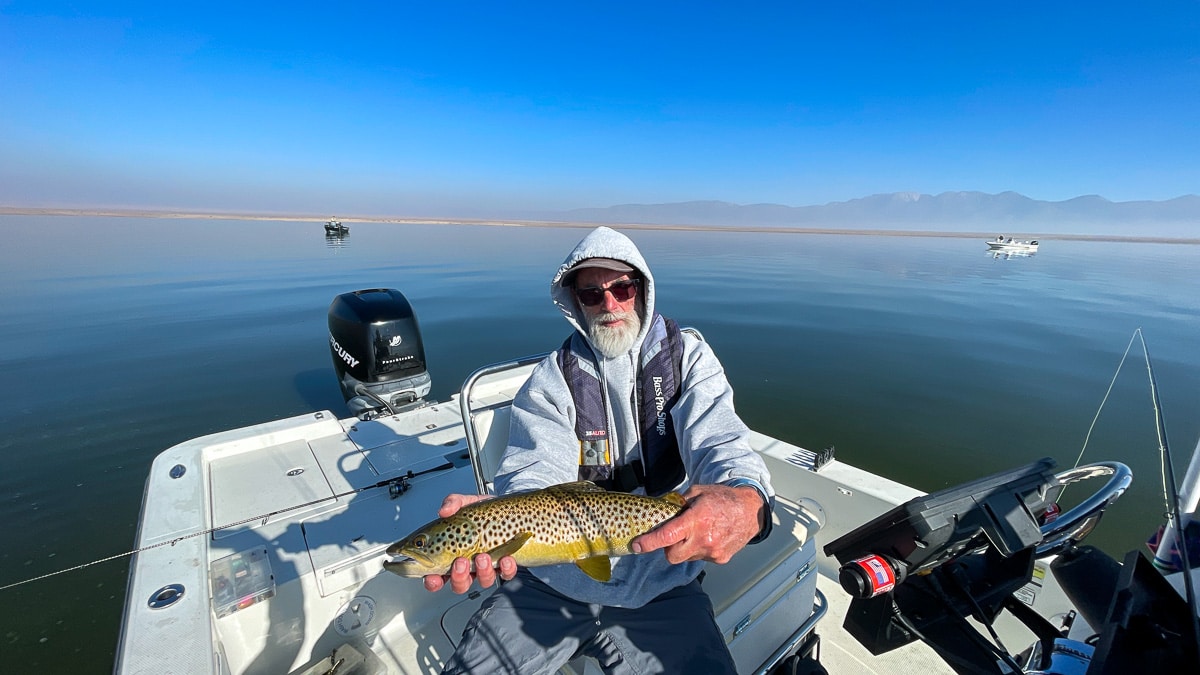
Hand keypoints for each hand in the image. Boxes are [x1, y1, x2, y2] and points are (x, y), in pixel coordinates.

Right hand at [421, 493, 519, 593]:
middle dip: (459, 577)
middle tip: (461, 562)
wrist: (508, 508)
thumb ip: (453, 503)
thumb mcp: (465, 502)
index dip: (433, 581)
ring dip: (482, 571)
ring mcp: (487, 566)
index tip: (434, 577)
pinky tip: (505, 558)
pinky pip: (506, 573)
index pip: (437, 575)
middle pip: (459, 584)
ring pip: (483, 580)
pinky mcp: (505, 564)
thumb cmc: (482, 511)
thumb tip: (443, 511)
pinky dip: (506, 568)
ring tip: (483, 556)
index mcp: (452, 554)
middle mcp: (469, 564)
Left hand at [631, 484, 765, 563]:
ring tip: (698, 531)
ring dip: (685, 548)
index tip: (637, 545)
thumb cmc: (723, 498)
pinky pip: (700, 558)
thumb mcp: (697, 492)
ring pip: (686, 558)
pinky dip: (698, 550)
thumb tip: (659, 510)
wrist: (751, 510)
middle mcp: (705, 539)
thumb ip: (677, 503)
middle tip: (674, 535)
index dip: (649, 542)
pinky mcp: (720, 559)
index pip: (668, 536)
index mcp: (697, 519)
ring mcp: (713, 552)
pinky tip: (708, 537)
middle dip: (668, 548)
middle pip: (672, 556)